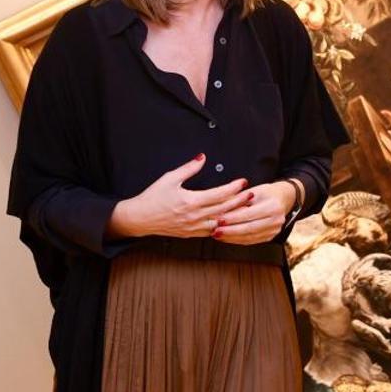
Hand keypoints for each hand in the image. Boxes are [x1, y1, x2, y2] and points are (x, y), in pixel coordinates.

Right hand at [108, 153, 251, 238]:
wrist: (140, 218)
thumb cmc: (153, 197)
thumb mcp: (169, 178)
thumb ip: (188, 168)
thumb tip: (202, 157)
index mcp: (190, 201)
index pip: (219, 194)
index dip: (233, 188)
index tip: (243, 182)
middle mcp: (194, 216)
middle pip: (224, 209)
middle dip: (240, 200)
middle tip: (251, 193)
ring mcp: (193, 227)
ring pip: (220, 222)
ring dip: (234, 215)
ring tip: (246, 208)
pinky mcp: (191, 234)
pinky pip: (212, 231)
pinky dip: (223, 226)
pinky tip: (230, 221)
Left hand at [210, 180, 298, 244]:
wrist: (282, 199)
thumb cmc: (266, 193)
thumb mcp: (253, 191)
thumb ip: (238, 201)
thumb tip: (220, 210)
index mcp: (273, 206)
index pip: (249, 214)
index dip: (233, 218)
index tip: (218, 219)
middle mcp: (276, 220)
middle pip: (249, 228)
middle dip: (230, 231)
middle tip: (215, 230)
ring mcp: (274, 230)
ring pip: (249, 237)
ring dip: (232, 237)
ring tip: (217, 234)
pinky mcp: (270, 237)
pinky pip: (251, 240)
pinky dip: (237, 240)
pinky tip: (227, 237)